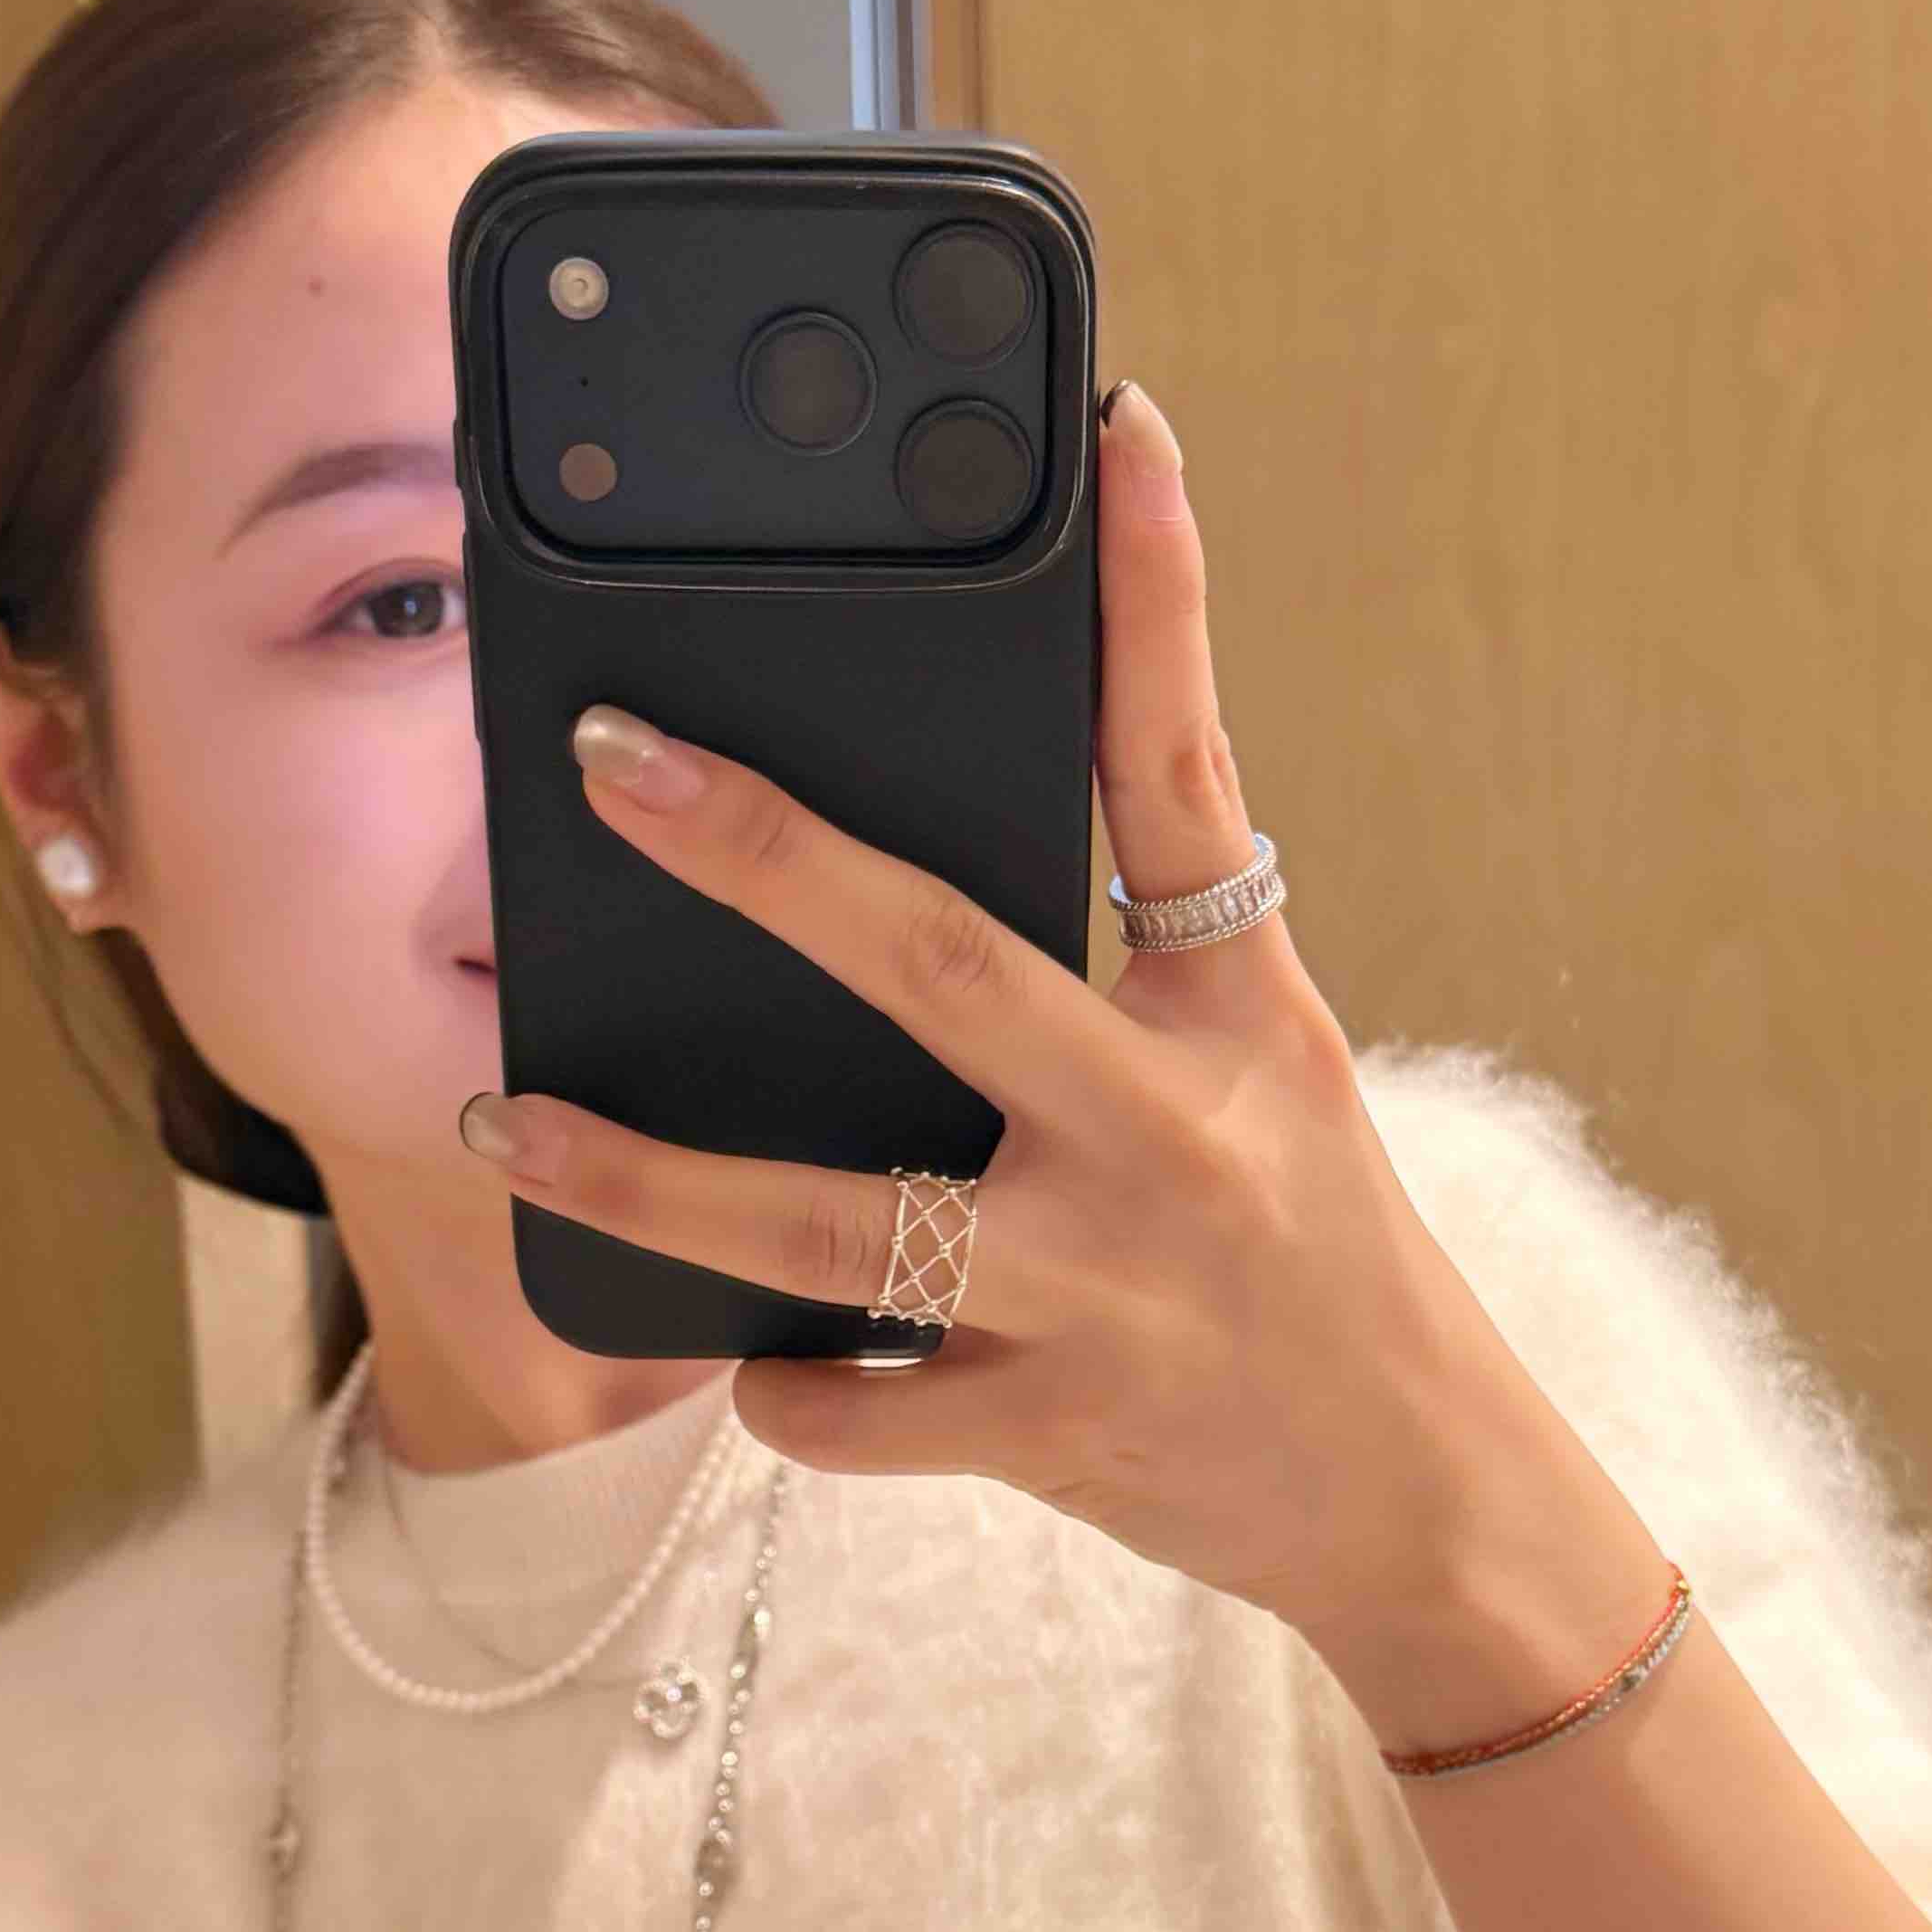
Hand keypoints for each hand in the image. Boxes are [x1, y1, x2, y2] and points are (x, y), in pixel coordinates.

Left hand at [454, 379, 1569, 1682]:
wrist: (1424, 1501)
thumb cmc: (1319, 1258)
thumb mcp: (1269, 1071)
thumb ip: (1144, 956)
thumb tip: (946, 839)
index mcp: (1236, 1015)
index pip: (1181, 775)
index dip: (1154, 597)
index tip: (1110, 430)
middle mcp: (1168, 1136)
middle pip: (943, 964)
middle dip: (760, 854)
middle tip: (609, 757)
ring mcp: (1101, 1293)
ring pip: (831, 1227)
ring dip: (645, 1178)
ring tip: (507, 1116)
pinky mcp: (1052, 1435)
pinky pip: (851, 1409)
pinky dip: (779, 1388)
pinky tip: (745, 1362)